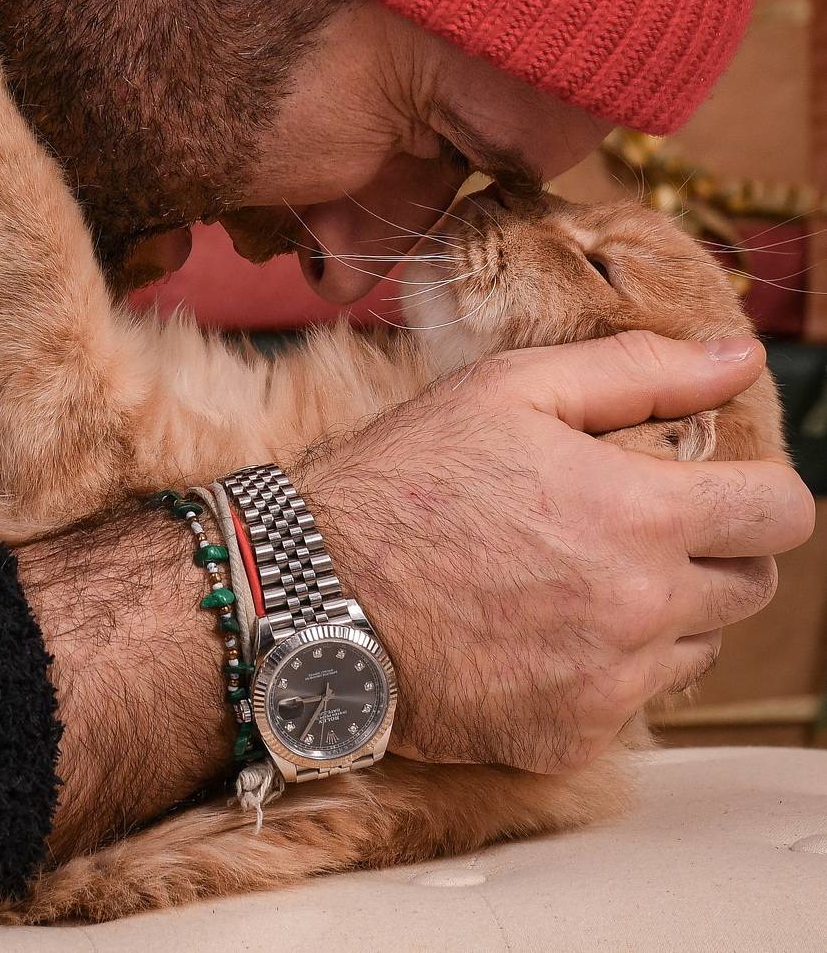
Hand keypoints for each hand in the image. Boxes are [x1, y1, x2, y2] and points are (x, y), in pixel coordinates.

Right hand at [293, 331, 813, 773]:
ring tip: (575, 573)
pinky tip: (537, 629)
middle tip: (634, 522)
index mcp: (641, 515)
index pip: (782, 514)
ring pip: (699, 646)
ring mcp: (608, 685)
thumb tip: (738, 356)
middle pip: (753, 586)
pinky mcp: (570, 737)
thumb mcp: (514, 389)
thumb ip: (641, 368)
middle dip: (713, 547)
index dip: (760, 490)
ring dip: (664, 609)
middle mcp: (640, 611)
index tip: (719, 485)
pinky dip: (605, 666)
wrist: (313, 593)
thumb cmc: (408, 480)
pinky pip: (632, 700)